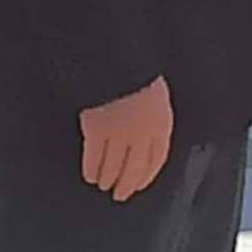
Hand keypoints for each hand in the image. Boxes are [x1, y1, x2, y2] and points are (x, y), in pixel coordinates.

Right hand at [79, 76, 173, 202]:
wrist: (115, 56)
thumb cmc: (134, 70)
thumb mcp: (155, 92)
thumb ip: (153, 115)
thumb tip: (148, 139)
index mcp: (161, 122)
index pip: (156, 159)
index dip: (147, 176)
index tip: (139, 185)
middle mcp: (143, 132)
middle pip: (135, 169)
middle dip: (127, 185)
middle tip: (120, 195)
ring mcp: (119, 132)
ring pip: (113, 166)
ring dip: (108, 179)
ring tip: (103, 185)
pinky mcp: (96, 129)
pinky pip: (94, 158)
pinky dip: (91, 169)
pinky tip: (89, 175)